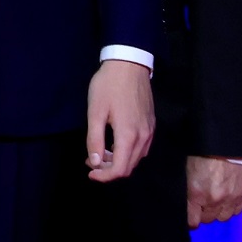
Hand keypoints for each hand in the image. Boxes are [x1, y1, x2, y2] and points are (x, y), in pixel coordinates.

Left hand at [85, 60, 153, 181]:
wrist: (129, 65)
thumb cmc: (108, 86)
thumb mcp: (95, 112)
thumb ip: (95, 139)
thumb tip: (96, 162)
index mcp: (129, 136)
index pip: (121, 169)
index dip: (105, 176)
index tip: (90, 173)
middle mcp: (144, 137)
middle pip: (129, 166)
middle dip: (109, 169)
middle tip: (91, 161)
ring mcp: (150, 131)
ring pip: (136, 158)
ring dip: (118, 161)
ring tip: (99, 152)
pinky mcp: (151, 124)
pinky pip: (141, 147)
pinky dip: (127, 151)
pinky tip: (113, 143)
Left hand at [186, 156, 241, 227]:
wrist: (225, 143)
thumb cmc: (199, 151)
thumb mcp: (185, 170)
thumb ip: (185, 189)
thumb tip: (184, 201)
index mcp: (196, 193)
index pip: (192, 221)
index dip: (189, 220)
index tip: (188, 216)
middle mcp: (214, 200)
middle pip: (207, 219)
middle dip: (202, 213)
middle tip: (200, 203)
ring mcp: (231, 199)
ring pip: (222, 217)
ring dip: (217, 211)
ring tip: (213, 200)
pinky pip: (236, 211)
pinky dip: (230, 207)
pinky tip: (226, 198)